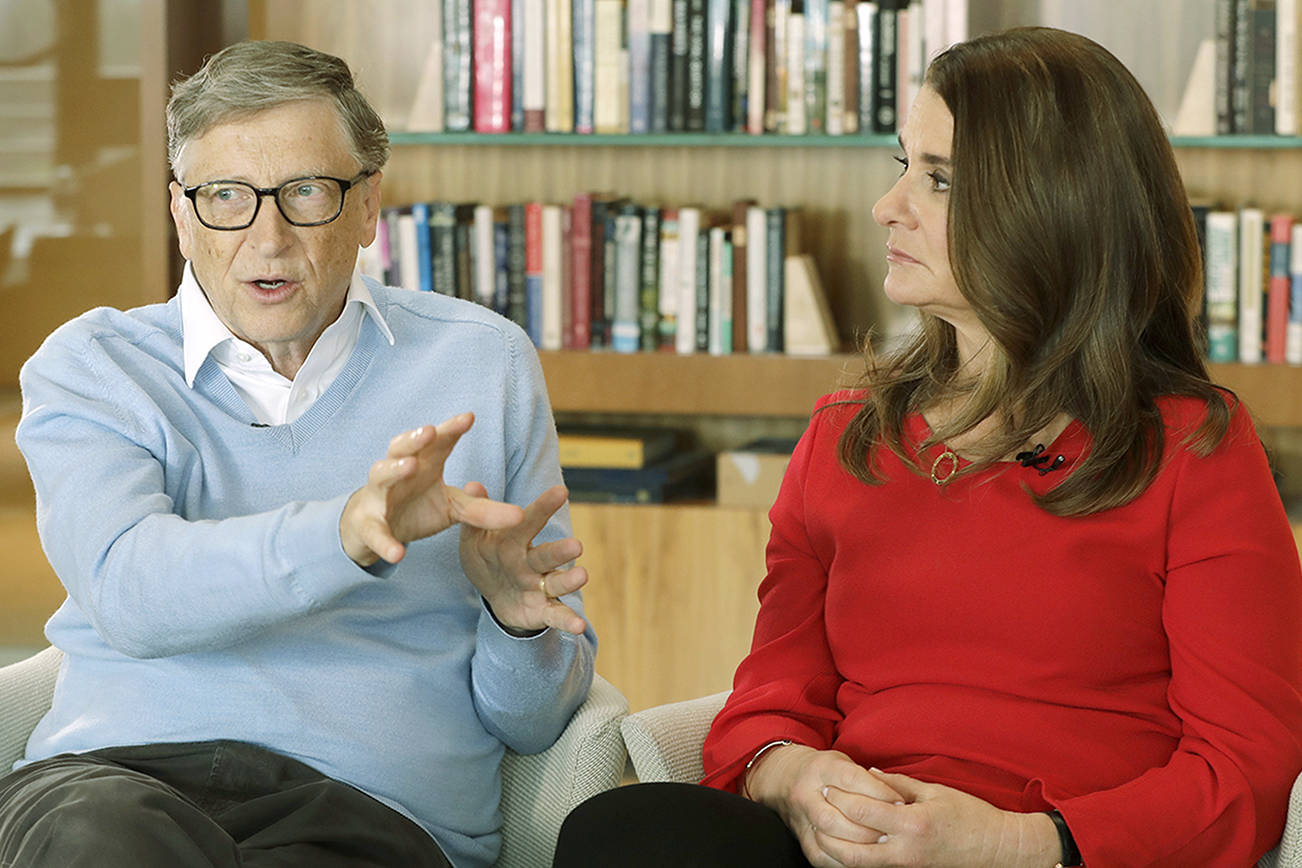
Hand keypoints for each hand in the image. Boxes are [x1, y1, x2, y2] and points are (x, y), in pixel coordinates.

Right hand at [340, 413, 524, 566]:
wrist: (375, 529)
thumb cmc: (417, 507)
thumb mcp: (453, 507)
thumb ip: (483, 510)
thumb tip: (521, 516)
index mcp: (424, 464)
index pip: (438, 442)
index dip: (451, 429)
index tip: (469, 417)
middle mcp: (398, 472)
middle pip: (403, 448)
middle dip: (415, 438)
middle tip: (430, 431)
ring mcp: (380, 496)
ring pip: (382, 475)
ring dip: (394, 469)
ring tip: (410, 466)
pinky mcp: (369, 525)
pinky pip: (376, 532)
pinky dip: (385, 542)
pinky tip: (398, 554)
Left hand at [459, 481, 588, 634]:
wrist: (495, 595)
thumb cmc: (488, 558)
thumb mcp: (474, 539)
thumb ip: (475, 515)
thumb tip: (473, 483)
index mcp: (515, 541)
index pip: (530, 522)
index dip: (545, 507)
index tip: (562, 491)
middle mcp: (533, 562)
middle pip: (548, 555)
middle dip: (561, 551)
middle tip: (576, 546)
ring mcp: (540, 587)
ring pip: (557, 583)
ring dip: (570, 581)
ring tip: (583, 576)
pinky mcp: (542, 610)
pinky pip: (556, 616)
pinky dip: (568, 621)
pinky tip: (580, 627)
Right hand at [743, 745, 905, 867]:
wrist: (786, 778)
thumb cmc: (826, 772)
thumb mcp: (845, 763)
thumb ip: (868, 778)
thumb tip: (897, 797)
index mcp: (821, 768)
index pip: (851, 779)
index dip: (878, 792)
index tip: (900, 802)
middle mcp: (807, 793)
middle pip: (836, 813)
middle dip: (868, 825)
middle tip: (892, 830)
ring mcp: (802, 818)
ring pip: (828, 835)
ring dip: (858, 843)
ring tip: (881, 843)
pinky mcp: (803, 840)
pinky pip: (823, 856)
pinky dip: (846, 860)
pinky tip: (864, 857)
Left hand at [816, 769, 1059, 867]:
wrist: (999, 850)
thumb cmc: (970, 816)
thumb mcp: (934, 792)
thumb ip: (898, 784)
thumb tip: (868, 774)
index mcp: (912, 824)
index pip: (862, 811)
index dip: (840, 796)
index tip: (827, 784)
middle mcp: (905, 851)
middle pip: (850, 845)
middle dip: (829, 824)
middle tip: (818, 806)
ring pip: (857, 864)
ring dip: (834, 848)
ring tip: (822, 829)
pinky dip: (853, 860)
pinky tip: (843, 846)